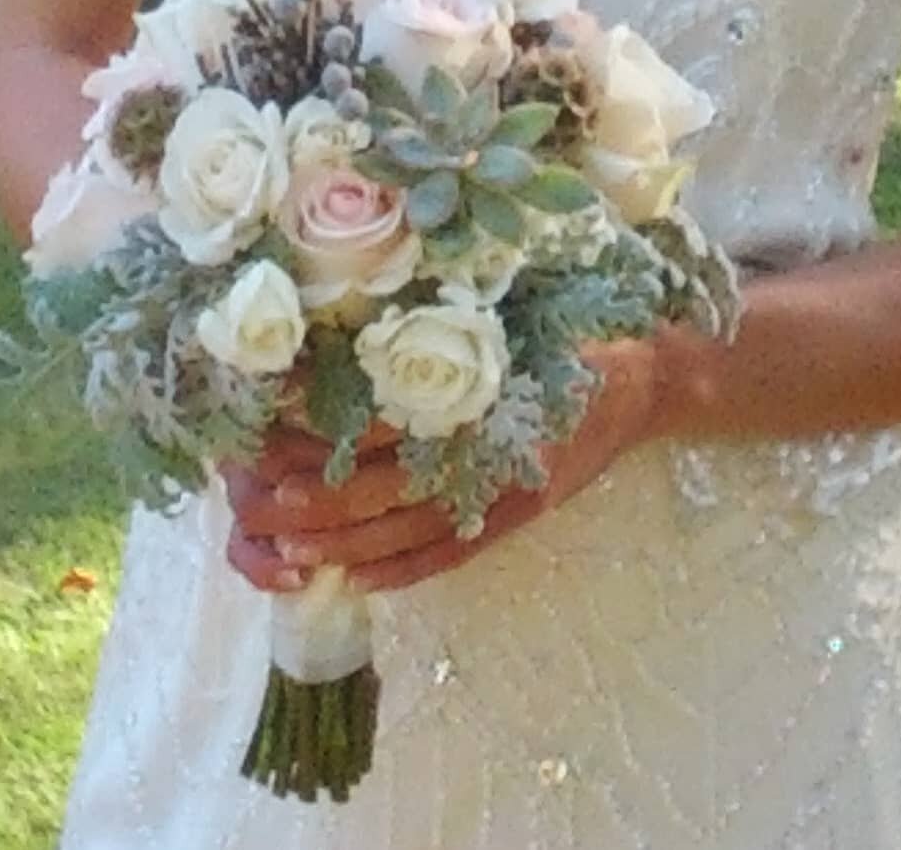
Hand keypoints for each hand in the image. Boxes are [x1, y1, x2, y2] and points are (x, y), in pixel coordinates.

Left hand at [224, 337, 657, 593]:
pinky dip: (403, 572)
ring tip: (287, 550)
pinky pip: (451, 555)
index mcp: (473, 394)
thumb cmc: (563, 336)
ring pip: (408, 530)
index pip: (378, 420)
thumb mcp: (507, 318)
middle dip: (313, 500)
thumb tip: (351, 331)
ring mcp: (501, 492)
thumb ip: (440, 333)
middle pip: (381, 486)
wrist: (644, 380)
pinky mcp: (515, 517)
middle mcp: (483, 451)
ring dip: (345, 543)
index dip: (319, 430)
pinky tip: (359, 582)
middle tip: (256, 504)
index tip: (266, 429)